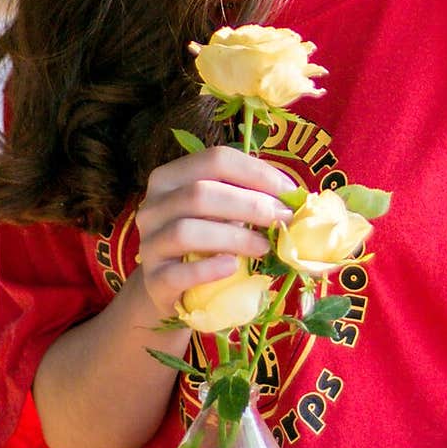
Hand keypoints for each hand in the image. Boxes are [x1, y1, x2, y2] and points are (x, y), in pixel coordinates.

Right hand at [134, 146, 294, 319]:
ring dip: (234, 237)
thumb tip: (297, 198)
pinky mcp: (153, 281)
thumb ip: (249, 198)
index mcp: (171, 177)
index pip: (216, 159)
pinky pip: (178, 273)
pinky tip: (232, 267)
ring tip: (265, 247)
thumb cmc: (206, 241)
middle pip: (200, 193)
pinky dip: (208, 269)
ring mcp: (149, 244)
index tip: (290, 192)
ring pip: (186, 231)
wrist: (172, 288)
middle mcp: (152, 206)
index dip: (257, 173)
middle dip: (250, 205)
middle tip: (284, 219)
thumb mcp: (223, 212)